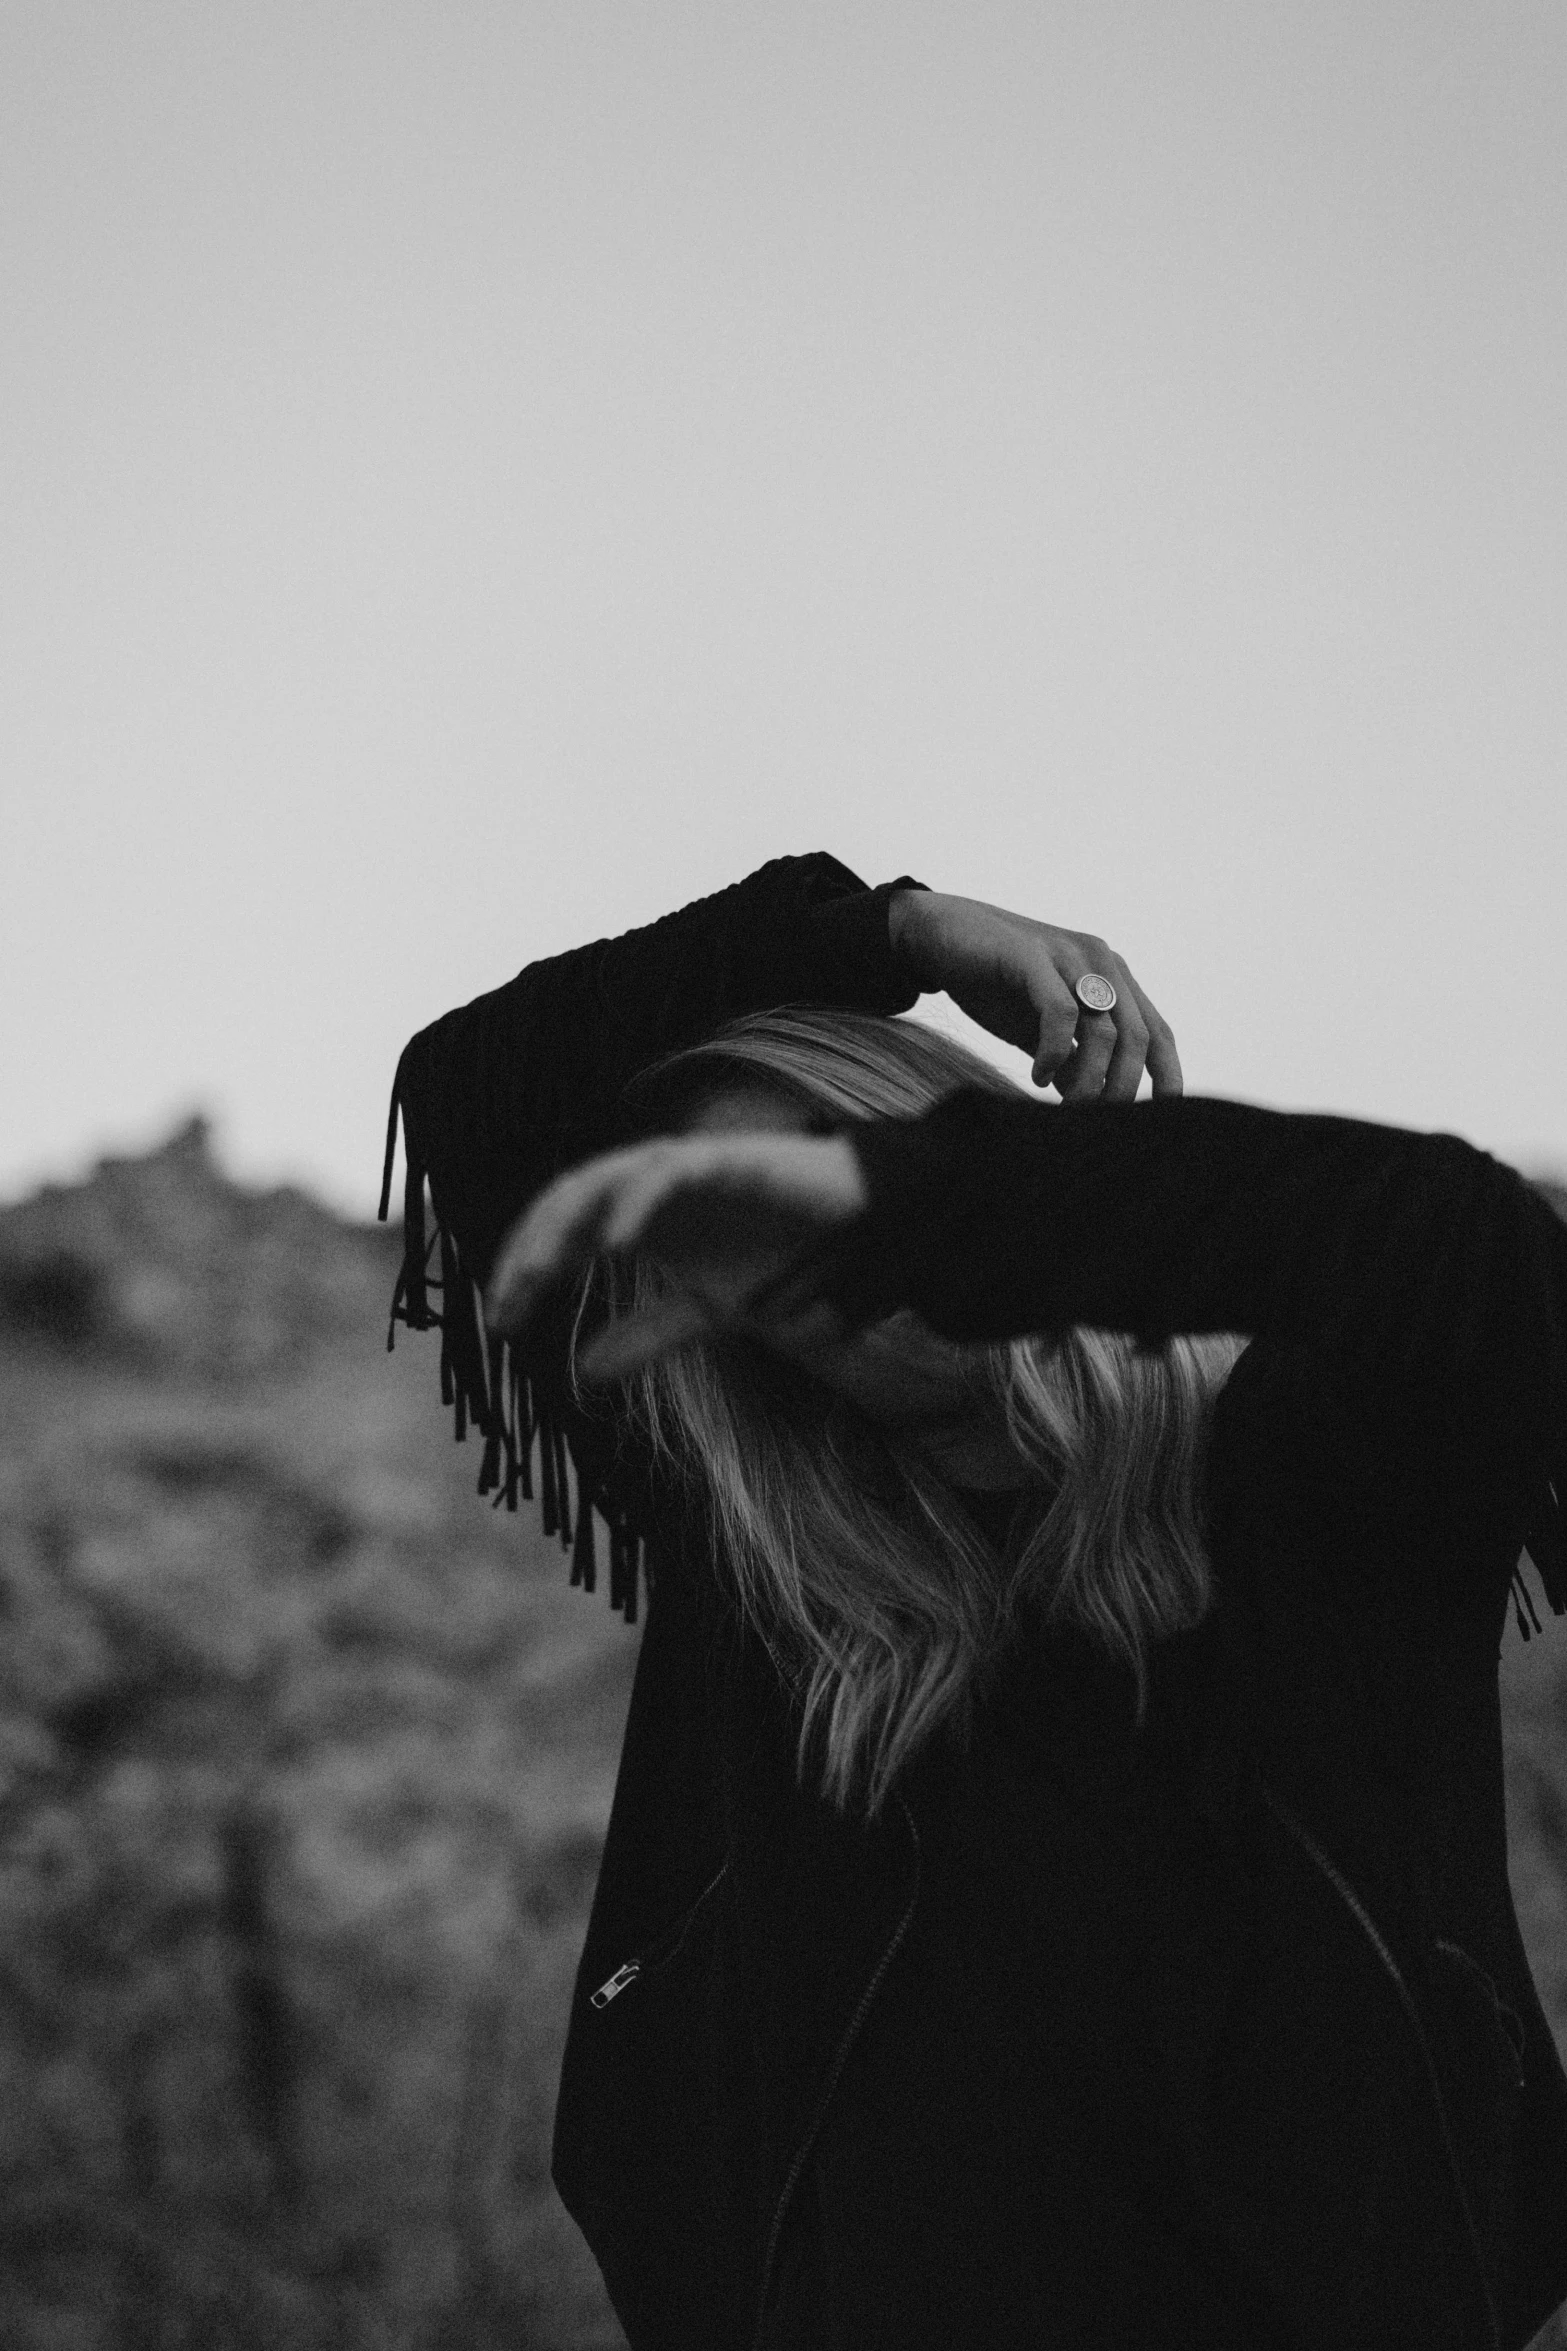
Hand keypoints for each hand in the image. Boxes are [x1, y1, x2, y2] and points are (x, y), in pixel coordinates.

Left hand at [484, 1129, 868, 1382]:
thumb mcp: (708, 1312)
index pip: (560, 1234)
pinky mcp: (723, 1159)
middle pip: (565, 1202)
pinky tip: (612, 1244)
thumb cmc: (790, 1256)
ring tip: (535, 1274)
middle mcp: (650, 1187)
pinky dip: (633, 1201)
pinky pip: (664, 1171)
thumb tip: (584, 1373)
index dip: (523, 1273)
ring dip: (562, 1224)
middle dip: (527, 1249)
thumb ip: (649, 1334)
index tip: (501, 1326)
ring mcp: (685, 1168)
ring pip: (600, 1178)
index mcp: (639, 1217)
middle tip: (504, 1305)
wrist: (870, 1230)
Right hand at [890, 890, 1181, 1102]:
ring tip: (1067, 1108)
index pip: (1157, 1032)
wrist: (937, 935)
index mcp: (1112, 977)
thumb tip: (1093, 1100)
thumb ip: (1071, 1058)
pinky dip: (1055, 1052)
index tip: (1163, 1117)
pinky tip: (1039, 1076)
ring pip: (1105, 1031)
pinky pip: (1061, 1013)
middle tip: (1098, 1122)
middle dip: (1123, 1089)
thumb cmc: (992, 983)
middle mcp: (1101, 961)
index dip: (1167, 1076)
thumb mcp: (1039, 1029)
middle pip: (1138, 1038)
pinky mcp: (1033, 957)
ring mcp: (1069, 956)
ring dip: (1091, 1080)